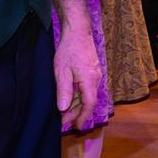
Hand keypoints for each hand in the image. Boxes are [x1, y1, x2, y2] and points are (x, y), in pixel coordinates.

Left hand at [53, 4, 102, 131]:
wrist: (78, 31)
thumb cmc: (69, 50)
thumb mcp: (61, 72)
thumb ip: (63, 91)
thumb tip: (63, 108)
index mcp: (90, 81)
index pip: (89, 104)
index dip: (82, 117)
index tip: (76, 127)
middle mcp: (96, 79)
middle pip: (88, 101)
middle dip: (76, 112)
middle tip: (63, 121)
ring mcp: (95, 74)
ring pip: (87, 94)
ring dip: (76, 104)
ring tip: (64, 112)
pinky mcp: (92, 70)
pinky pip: (86, 87)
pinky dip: (78, 95)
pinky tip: (69, 97)